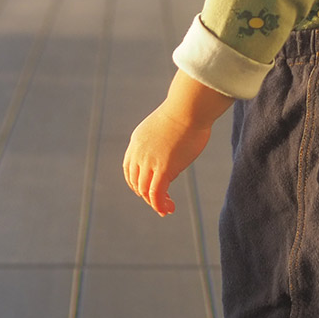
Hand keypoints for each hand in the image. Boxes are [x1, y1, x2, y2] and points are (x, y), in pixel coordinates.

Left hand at [122, 70, 232, 216]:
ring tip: (166, 209)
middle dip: (146, 195)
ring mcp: (149, 161)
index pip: (129, 168)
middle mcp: (139, 153)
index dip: (136, 182)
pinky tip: (167, 209)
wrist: (189, 108)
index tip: (147, 189)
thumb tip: (173, 148)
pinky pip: (156, 193)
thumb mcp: (166, 125)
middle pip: (136, 182)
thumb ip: (164, 140)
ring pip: (145, 190)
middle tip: (160, 202)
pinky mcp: (163, 168)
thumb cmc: (187, 112)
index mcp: (137, 141)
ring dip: (154, 203)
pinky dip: (160, 204)